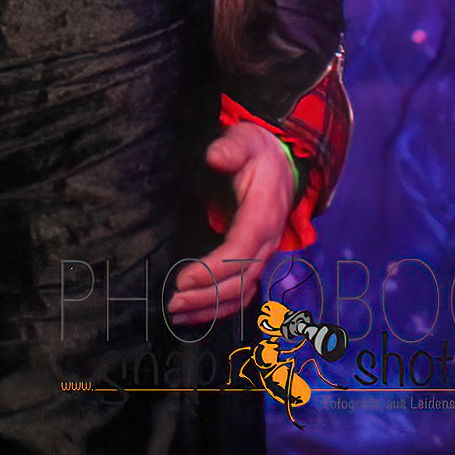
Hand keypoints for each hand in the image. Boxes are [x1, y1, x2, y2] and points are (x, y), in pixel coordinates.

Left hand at [168, 121, 297, 324]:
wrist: (281, 162)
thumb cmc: (257, 152)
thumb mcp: (246, 141)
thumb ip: (231, 148)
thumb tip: (215, 156)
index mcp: (264, 215)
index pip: (241, 251)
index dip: (214, 269)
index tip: (183, 279)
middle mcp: (267, 241)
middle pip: (241, 279)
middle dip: (207, 296)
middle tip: (173, 302)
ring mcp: (263, 254)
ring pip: (242, 292)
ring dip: (211, 307)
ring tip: (177, 314)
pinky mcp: (255, 259)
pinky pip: (242, 291)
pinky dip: (220, 306)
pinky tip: (195, 313)